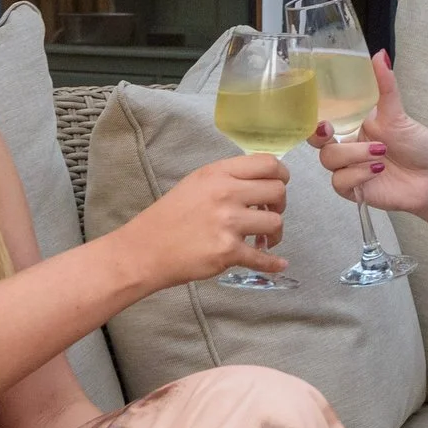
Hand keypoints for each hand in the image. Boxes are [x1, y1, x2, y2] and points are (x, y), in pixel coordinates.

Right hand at [119, 153, 291, 286]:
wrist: (144, 250)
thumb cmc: (169, 216)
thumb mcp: (196, 184)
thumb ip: (228, 179)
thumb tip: (262, 183)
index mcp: (218, 173)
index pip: (268, 163)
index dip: (282, 175)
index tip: (280, 185)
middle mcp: (226, 193)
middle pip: (278, 191)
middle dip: (280, 204)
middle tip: (268, 214)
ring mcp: (228, 223)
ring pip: (275, 223)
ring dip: (274, 234)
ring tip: (261, 240)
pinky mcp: (228, 251)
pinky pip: (263, 258)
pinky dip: (273, 263)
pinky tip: (278, 263)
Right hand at [308, 51, 427, 217]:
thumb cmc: (418, 145)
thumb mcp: (398, 114)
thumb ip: (385, 86)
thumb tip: (380, 54)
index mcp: (354, 126)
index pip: (323, 120)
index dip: (313, 118)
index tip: (321, 117)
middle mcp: (349, 147)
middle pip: (318, 143)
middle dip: (319, 137)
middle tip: (330, 132)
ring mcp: (350, 169)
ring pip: (329, 161)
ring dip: (353, 155)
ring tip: (380, 153)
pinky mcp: (355, 190)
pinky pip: (340, 182)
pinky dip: (357, 175)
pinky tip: (377, 171)